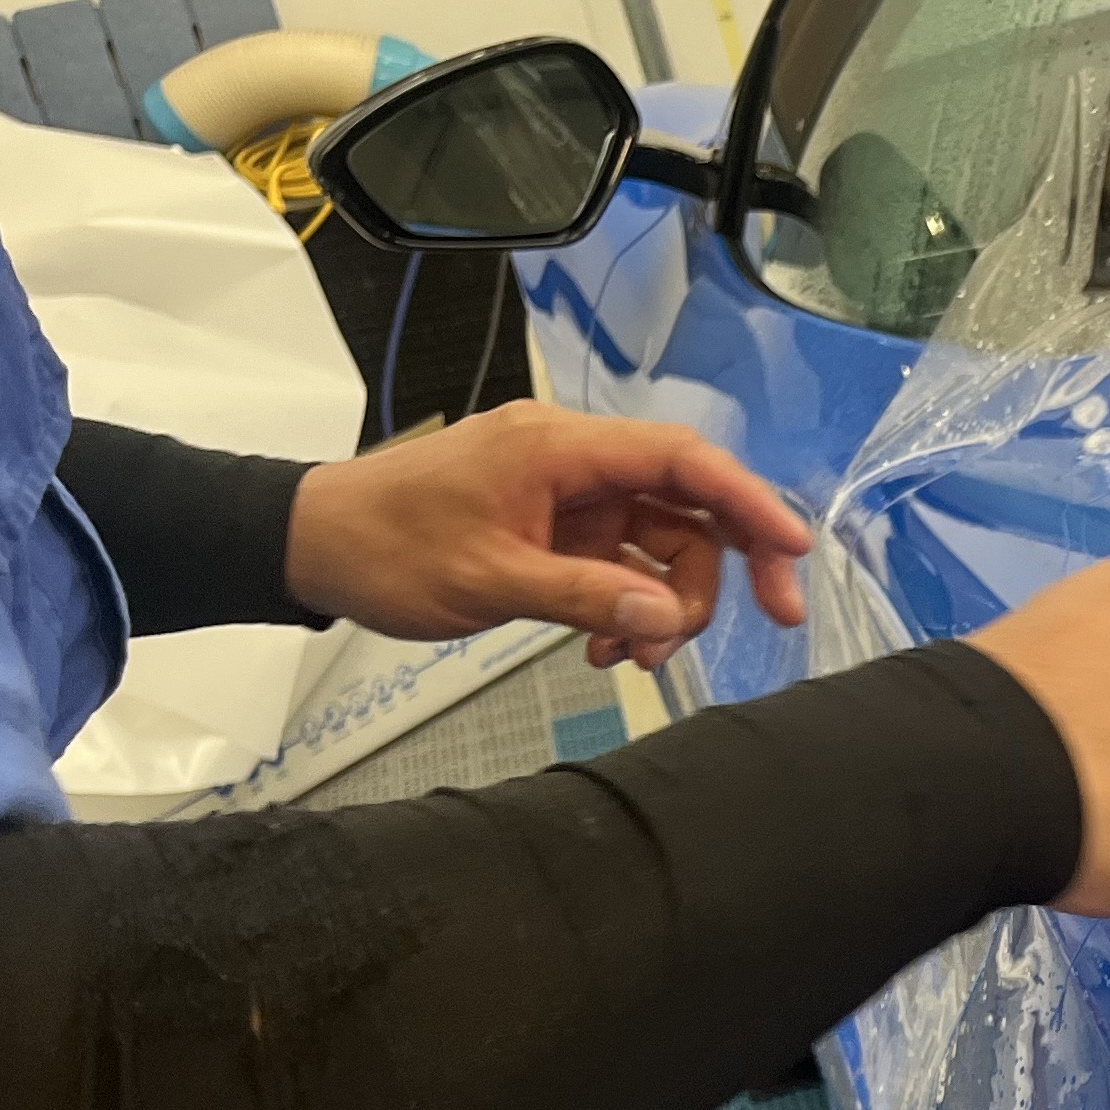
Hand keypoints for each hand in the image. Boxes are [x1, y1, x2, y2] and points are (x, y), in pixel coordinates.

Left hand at [283, 403, 811, 671]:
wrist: (313, 545)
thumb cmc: (386, 548)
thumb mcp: (488, 580)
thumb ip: (585, 598)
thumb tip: (670, 622)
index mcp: (559, 449)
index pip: (680, 461)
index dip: (749, 500)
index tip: (796, 550)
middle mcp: (574, 462)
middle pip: (688, 503)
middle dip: (730, 567)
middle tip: (773, 621)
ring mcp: (567, 497)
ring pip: (663, 543)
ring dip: (670, 606)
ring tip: (634, 660)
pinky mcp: (557, 528)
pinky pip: (623, 566)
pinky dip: (629, 610)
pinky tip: (603, 649)